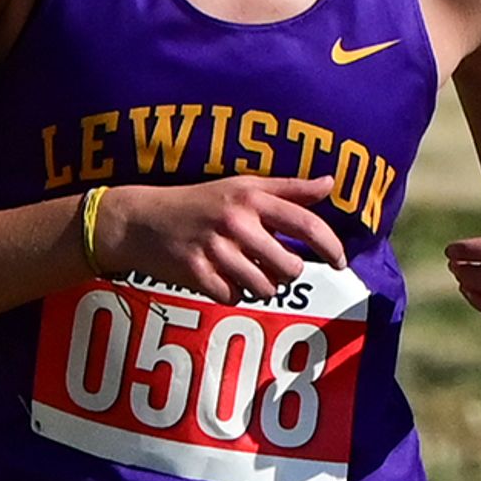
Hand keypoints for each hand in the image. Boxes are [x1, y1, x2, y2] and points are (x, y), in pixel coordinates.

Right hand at [93, 175, 346, 303]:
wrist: (139, 221)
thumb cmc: (198, 203)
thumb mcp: (241, 185)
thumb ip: (287, 188)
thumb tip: (329, 182)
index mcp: (250, 196)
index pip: (306, 224)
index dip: (331, 247)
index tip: (340, 262)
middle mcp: (235, 221)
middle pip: (290, 267)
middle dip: (286, 272)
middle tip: (269, 263)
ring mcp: (215, 249)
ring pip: (265, 288)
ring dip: (259, 285)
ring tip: (241, 268)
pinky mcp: (197, 274)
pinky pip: (235, 298)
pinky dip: (232, 293)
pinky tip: (218, 276)